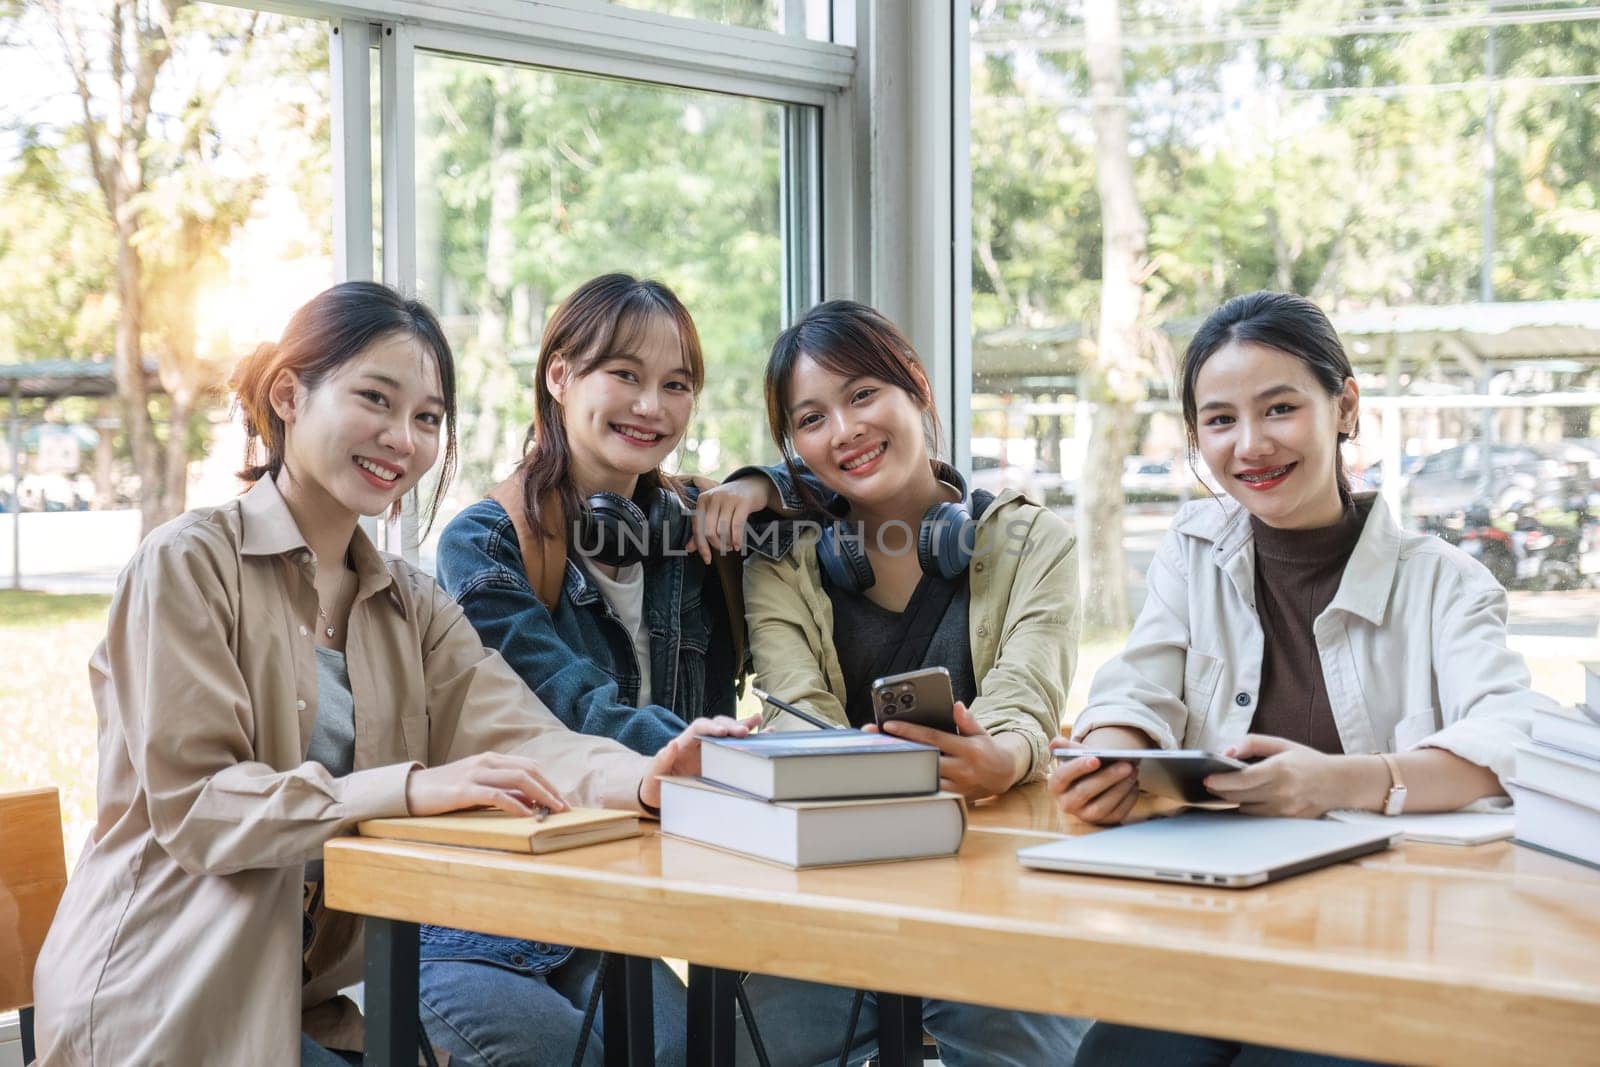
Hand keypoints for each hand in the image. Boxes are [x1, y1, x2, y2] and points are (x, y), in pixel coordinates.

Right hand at [405, 752, 567, 817]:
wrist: (409, 791)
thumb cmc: (445, 791)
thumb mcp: (476, 787)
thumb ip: (500, 791)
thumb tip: (529, 803)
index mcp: (491, 759)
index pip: (529, 766)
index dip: (549, 782)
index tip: (562, 799)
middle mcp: (486, 762)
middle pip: (529, 772)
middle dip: (550, 789)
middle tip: (565, 807)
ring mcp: (475, 774)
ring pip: (517, 779)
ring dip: (540, 795)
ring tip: (553, 810)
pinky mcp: (463, 790)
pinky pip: (496, 795)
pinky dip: (515, 804)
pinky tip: (526, 815)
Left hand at [640, 713, 761, 808]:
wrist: (658, 795)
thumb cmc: (654, 784)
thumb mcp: (654, 775)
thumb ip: (661, 760)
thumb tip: (672, 744)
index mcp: (684, 743)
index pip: (699, 727)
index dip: (711, 727)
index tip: (722, 732)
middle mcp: (699, 743)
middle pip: (718, 726)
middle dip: (732, 726)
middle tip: (745, 731)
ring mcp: (710, 751)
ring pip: (729, 734)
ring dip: (744, 726)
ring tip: (758, 721)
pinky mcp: (719, 761)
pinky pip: (735, 748)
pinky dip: (749, 741)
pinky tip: (764, 735)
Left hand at [692, 478, 779, 561]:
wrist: (751, 486)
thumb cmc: (730, 502)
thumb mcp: (714, 512)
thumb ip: (701, 529)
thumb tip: (688, 549)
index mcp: (702, 500)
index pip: (698, 528)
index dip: (701, 546)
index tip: (707, 560)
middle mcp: (713, 498)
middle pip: (709, 531)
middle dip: (717, 545)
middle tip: (724, 549)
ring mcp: (728, 498)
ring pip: (723, 530)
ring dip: (728, 543)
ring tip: (732, 546)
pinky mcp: (743, 502)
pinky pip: (737, 525)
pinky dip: (737, 539)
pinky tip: (738, 546)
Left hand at [866, 702, 1021, 799]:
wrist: (1002, 774)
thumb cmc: (985, 749)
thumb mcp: (980, 732)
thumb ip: (967, 720)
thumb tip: (956, 706)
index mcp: (966, 749)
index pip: (933, 738)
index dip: (910, 732)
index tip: (888, 725)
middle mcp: (961, 769)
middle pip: (922, 759)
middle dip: (898, 750)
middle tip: (874, 741)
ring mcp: (956, 786)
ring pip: (922, 778)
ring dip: (900, 768)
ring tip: (877, 758)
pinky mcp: (953, 798)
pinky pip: (928, 791)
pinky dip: (911, 783)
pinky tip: (892, 776)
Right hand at [1046, 725, 1151, 825]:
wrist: (1094, 784)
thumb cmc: (1083, 768)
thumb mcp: (1073, 756)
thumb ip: (1065, 747)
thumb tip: (1055, 743)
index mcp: (1056, 786)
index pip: (1063, 777)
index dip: (1078, 768)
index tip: (1096, 759)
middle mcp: (1067, 804)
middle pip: (1085, 791)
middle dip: (1108, 777)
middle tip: (1127, 764)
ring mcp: (1085, 816)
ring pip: (1103, 805)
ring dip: (1121, 787)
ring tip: (1134, 771)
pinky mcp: (1103, 822)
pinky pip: (1117, 813)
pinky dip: (1128, 798)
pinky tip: (1134, 784)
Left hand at [1201, 735, 1351, 817]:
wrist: (1339, 783)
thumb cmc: (1308, 761)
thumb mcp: (1282, 744)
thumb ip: (1253, 743)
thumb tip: (1227, 750)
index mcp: (1280, 769)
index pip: (1243, 779)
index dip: (1221, 781)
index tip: (1207, 779)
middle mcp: (1283, 792)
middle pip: (1240, 797)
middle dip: (1221, 791)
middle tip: (1211, 784)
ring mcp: (1286, 810)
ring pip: (1247, 810)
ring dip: (1233, 801)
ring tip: (1226, 791)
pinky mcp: (1288, 821)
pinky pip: (1259, 818)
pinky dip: (1249, 809)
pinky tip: (1244, 801)